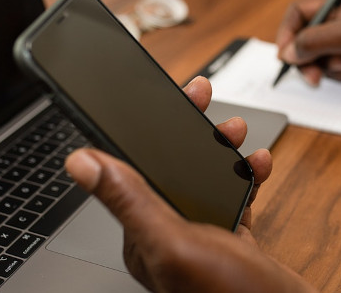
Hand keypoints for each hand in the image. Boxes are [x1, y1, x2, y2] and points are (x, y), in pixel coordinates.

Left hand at [65, 76, 315, 291]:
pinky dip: (246, 177)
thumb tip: (81, 163)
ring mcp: (203, 239)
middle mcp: (170, 236)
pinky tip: (259, 166)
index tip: (166, 97)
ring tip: (237, 131)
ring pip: (204, 179)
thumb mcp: (175, 242)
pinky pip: (235, 198)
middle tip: (203, 99)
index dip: (149, 129)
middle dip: (190, 131)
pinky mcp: (233, 243)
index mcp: (146, 236)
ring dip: (219, 150)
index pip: (136, 170)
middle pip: (172, 168)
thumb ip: (130, 201)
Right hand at [276, 0, 340, 94]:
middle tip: (311, 74)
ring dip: (328, 66)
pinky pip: (332, 69)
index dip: (288, 32)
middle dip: (307, 57)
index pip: (300, 12)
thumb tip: (287, 52)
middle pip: (305, 37)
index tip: (285, 54)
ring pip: (317, 57)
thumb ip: (313, 42)